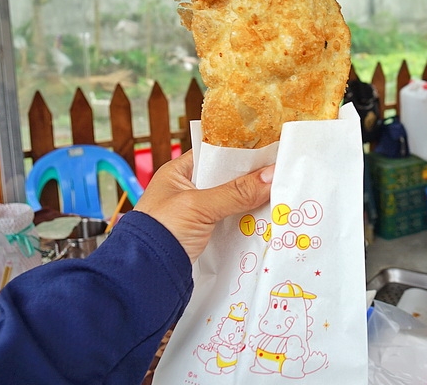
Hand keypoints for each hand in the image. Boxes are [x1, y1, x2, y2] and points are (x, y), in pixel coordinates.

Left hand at [134, 150, 273, 261]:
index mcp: (179, 172)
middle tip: (282, 174)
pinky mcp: (205, 235)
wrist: (144, 276)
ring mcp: (197, 213)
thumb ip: (236, 192)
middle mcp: (188, 190)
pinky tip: (267, 219)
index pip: (216, 153)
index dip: (241, 151)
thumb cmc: (161, 232)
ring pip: (233, 201)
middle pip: (228, 178)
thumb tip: (272, 175)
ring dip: (252, 201)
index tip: (269, 150)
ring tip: (282, 195)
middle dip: (252, 179)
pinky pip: (232, 221)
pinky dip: (247, 221)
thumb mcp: (199, 206)